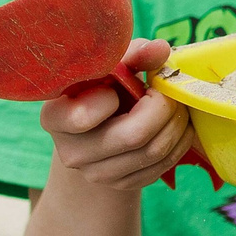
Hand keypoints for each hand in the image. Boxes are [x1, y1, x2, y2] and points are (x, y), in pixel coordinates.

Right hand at [38, 37, 194, 192]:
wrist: (100, 127)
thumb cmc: (104, 86)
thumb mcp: (111, 65)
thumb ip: (133, 55)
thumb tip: (160, 49)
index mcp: (55, 118)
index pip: (81, 118)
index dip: (111, 97)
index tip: (119, 86)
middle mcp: (71, 153)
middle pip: (133, 136)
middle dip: (162, 108)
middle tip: (168, 91)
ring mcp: (96, 174)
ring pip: (153, 152)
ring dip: (177, 124)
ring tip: (176, 104)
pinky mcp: (122, 185)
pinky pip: (162, 166)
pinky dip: (180, 141)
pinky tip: (178, 124)